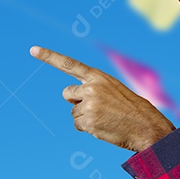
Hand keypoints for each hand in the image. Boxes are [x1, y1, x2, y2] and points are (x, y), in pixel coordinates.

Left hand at [29, 45, 175, 151]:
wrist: (146, 126)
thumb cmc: (130, 108)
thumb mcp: (113, 89)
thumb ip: (92, 88)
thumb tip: (70, 98)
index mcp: (98, 76)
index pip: (69, 64)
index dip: (49, 57)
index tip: (32, 50)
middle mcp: (91, 88)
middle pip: (67, 94)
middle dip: (76, 101)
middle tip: (97, 107)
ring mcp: (89, 105)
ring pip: (73, 113)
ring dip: (85, 117)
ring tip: (105, 118)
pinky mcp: (89, 121)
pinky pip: (78, 125)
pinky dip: (88, 128)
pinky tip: (104, 127)